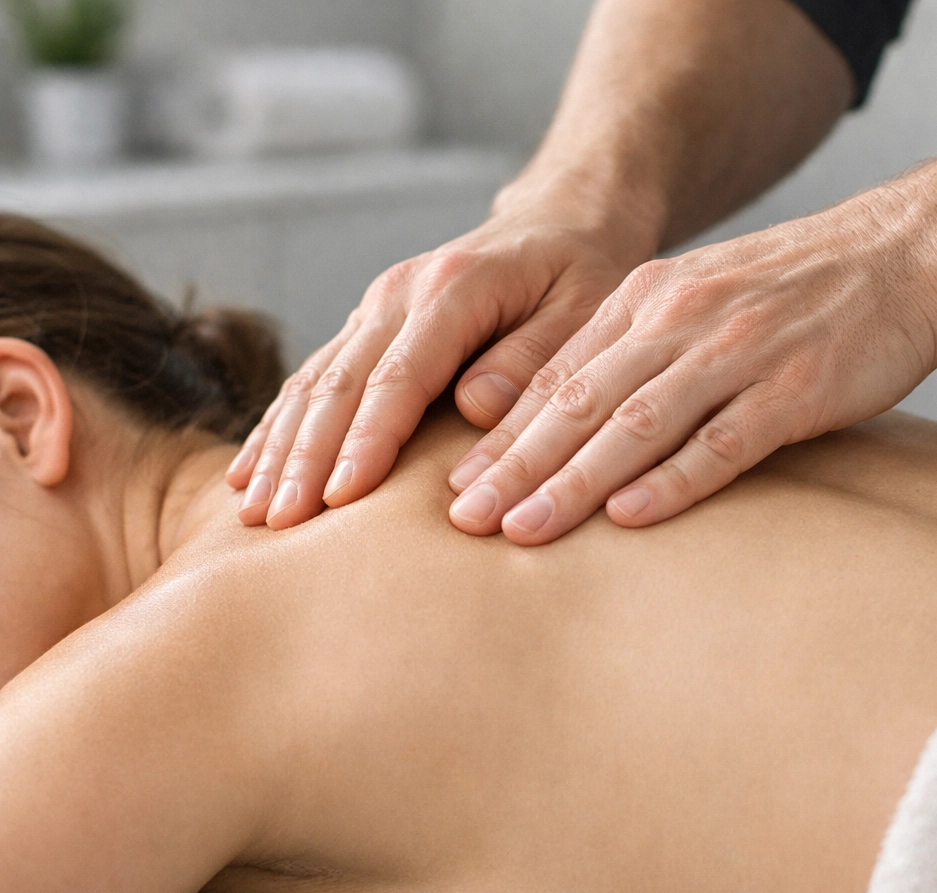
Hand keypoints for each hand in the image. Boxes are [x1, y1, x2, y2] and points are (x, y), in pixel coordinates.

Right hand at [225, 192, 644, 528]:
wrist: (558, 222)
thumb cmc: (581, 273)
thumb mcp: (585, 309)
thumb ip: (532, 358)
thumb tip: (473, 407)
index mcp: (452, 289)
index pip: (398, 377)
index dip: (366, 440)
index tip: (340, 498)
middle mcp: (399, 293)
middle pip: (339, 384)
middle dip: (305, 457)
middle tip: (279, 522)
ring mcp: (375, 308)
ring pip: (312, 383)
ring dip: (280, 448)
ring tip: (252, 510)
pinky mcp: (367, 328)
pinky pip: (312, 381)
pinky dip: (279, 428)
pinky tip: (248, 471)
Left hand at [446, 188, 936, 544]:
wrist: (900, 253)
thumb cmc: (785, 292)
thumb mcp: (692, 297)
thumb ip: (632, 349)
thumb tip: (566, 419)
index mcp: (643, 300)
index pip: (556, 377)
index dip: (504, 435)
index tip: (458, 485)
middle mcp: (677, 321)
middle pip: (579, 403)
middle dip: (514, 466)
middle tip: (465, 520)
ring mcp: (736, 352)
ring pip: (636, 424)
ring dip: (574, 481)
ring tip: (523, 529)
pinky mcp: (794, 387)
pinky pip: (722, 441)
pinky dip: (673, 480)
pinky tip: (630, 517)